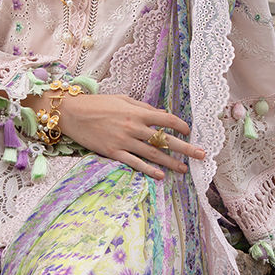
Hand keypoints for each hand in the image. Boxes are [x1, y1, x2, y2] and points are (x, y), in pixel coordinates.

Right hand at [31, 91, 205, 179]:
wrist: (72, 113)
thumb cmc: (97, 104)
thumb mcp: (122, 99)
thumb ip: (141, 108)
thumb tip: (158, 115)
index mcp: (137, 112)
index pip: (165, 119)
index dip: (180, 125)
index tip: (189, 132)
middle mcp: (133, 127)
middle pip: (164, 139)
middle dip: (185, 148)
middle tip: (201, 155)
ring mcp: (124, 141)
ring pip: (152, 154)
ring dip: (170, 162)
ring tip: (183, 169)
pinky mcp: (113, 152)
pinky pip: (134, 163)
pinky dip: (148, 170)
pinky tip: (160, 175)